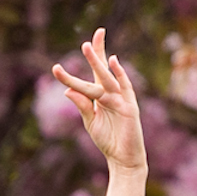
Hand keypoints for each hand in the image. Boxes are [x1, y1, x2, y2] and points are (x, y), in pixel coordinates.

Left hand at [49, 32, 146, 171]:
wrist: (123, 159)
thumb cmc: (108, 140)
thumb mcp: (91, 122)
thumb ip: (82, 106)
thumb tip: (68, 90)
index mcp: (102, 95)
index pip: (96, 72)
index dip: (94, 55)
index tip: (86, 41)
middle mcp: (112, 93)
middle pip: (102, 69)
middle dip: (95, 53)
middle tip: (90, 36)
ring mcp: (121, 99)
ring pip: (106, 78)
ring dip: (96, 62)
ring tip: (87, 47)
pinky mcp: (128, 108)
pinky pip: (121, 90)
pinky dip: (118, 75)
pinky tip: (112, 62)